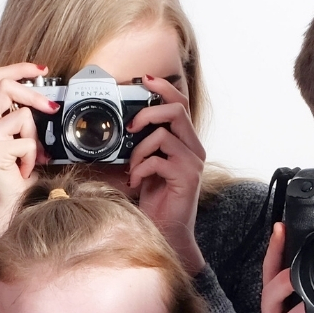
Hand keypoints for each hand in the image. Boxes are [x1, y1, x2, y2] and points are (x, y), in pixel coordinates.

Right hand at [0, 63, 57, 235]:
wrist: (8, 204)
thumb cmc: (15, 174)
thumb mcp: (21, 139)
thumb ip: (25, 118)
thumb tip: (48, 100)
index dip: (19, 68)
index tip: (40, 69)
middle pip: (4, 85)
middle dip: (33, 93)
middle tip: (50, 107)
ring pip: (22, 115)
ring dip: (34, 137)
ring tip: (29, 156)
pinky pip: (26, 141)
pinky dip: (33, 155)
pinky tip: (24, 168)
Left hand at [126, 76, 206, 273]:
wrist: (167, 232)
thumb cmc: (156, 200)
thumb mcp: (145, 166)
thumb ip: (140, 145)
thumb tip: (120, 126)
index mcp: (186, 142)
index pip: (180, 104)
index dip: (163, 88)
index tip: (144, 80)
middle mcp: (194, 149)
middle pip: (177, 110)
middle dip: (147, 113)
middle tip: (130, 127)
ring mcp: (193, 163)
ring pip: (164, 134)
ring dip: (139, 149)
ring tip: (133, 167)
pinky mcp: (187, 177)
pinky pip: (158, 159)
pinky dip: (141, 168)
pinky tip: (137, 181)